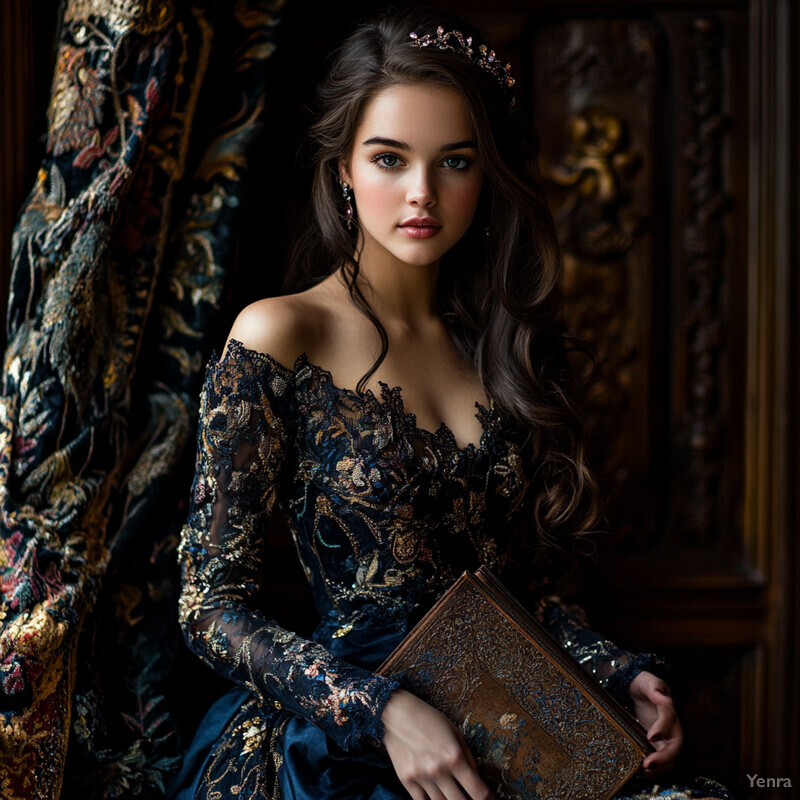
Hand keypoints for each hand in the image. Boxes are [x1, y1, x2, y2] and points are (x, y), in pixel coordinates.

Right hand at [381, 689, 496, 799]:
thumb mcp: (454, 731)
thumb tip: (477, 778)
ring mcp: (421, 778)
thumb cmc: (428, 718)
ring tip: (454, 796)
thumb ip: (467, 757)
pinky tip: (438, 799)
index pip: (478, 790)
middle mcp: (439, 770)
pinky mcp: (406, 780)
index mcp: (454, 756)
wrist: (397, 712)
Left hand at [629, 671, 682, 774]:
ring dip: (657, 769)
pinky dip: (653, 770)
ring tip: (641, 772)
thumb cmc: (643, 685)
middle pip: (674, 748)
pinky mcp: (657, 747)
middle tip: (646, 765)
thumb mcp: (647, 681)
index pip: (670, 719)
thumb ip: (654, 687)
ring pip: (668, 760)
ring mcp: (665, 739)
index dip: (662, 728)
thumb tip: (662, 695)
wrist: (637, 692)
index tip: (650, 736)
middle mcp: (671, 728)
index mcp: (669, 709)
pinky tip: (639, 772)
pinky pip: (659, 762)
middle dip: (663, 759)